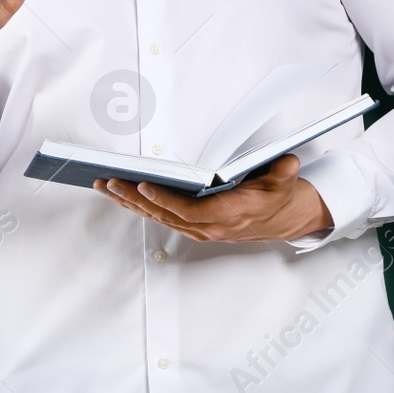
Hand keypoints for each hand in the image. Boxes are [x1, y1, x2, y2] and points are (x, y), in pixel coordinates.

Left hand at [93, 154, 332, 242]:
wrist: (286, 218)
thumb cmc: (279, 197)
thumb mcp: (284, 181)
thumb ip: (282, 172)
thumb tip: (286, 162)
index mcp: (230, 215)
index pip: (189, 211)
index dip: (165, 200)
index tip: (144, 186)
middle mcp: (212, 227)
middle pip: (166, 215)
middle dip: (135, 199)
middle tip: (111, 183)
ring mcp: (201, 229)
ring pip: (159, 218)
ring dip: (131, 203)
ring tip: (107, 186)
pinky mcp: (195, 227)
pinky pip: (163, 218)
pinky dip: (141, 207)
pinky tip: (123, 195)